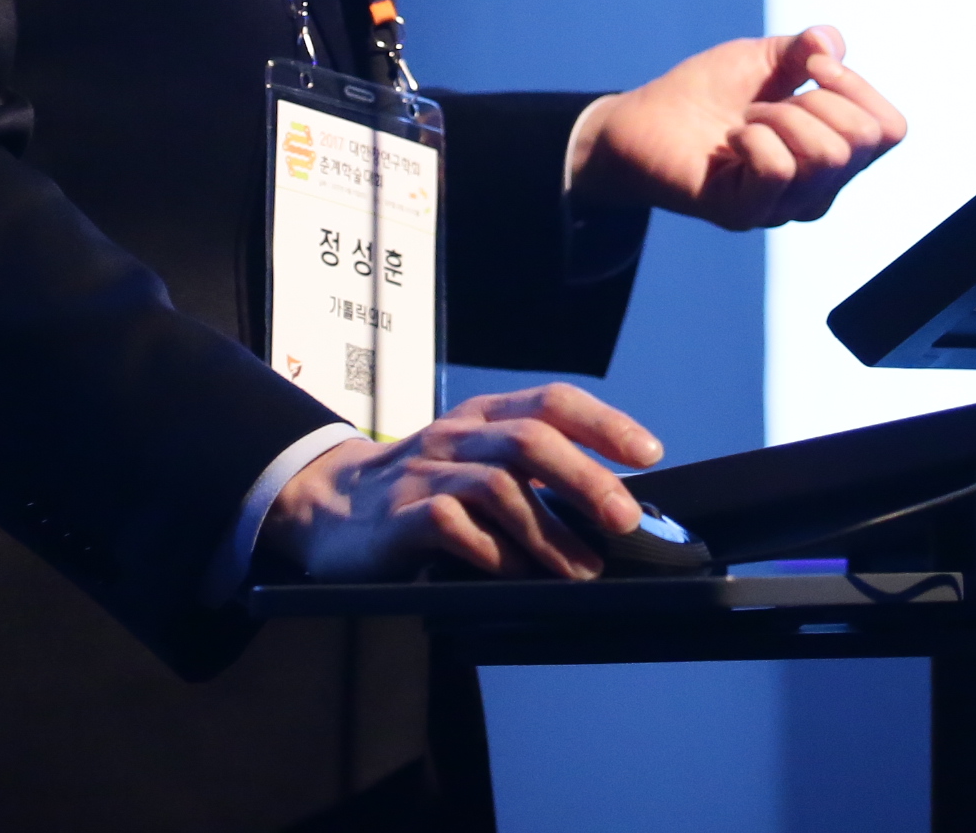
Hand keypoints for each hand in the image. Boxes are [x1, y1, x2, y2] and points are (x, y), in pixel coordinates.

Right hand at [263, 384, 662, 580]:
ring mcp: (425, 475)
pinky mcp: (399, 518)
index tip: (648, 454)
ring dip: (548, 532)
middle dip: (586, 479)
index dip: (604, 424)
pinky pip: (452, 527)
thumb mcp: (474, 459)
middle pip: (531, 441)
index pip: (553, 401)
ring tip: (582, 569)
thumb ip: (531, 471)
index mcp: (483, 416)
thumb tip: (611, 505)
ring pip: (497, 487)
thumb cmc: (419, 488)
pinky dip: (491, 552)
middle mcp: (457, 436)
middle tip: (624, 520)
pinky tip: (513, 574)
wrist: (327, 505)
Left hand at [566, 26, 907, 230]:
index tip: (813, 63)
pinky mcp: (744, 213)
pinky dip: (756, 137)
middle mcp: (819, 190)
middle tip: (768, 101)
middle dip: (815, 98)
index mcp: (835, 154)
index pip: (890, 130)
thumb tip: (831, 45)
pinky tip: (732, 139)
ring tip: (748, 119)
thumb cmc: (708, 93)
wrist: (641, 119)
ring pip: (826, 155)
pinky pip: (779, 169)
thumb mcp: (764, 58)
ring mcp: (783, 206)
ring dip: (782, 116)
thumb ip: (806, 49)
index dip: (859, 86)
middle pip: (862, 140)